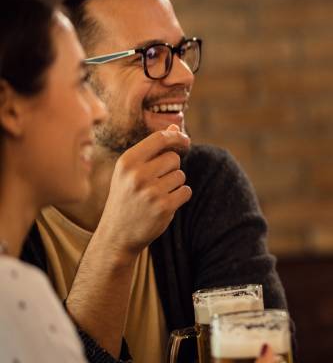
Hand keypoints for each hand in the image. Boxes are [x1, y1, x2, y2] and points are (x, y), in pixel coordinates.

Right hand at [93, 125, 191, 259]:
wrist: (117, 234)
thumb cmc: (126, 197)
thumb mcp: (130, 171)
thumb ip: (153, 149)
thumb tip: (175, 127)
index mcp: (127, 162)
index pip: (160, 139)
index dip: (177, 137)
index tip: (185, 141)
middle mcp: (137, 175)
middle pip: (174, 158)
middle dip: (171, 168)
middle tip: (155, 182)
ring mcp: (151, 192)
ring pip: (180, 175)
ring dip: (174, 184)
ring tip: (155, 195)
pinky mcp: (164, 207)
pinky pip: (185, 191)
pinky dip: (180, 196)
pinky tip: (163, 204)